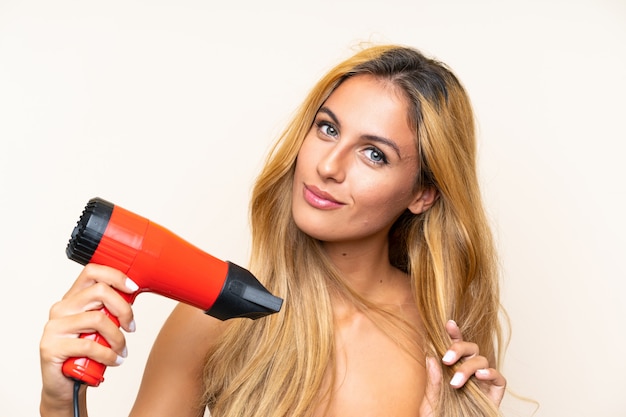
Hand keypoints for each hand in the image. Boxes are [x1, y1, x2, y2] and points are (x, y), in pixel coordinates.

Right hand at [39, 264, 137, 412]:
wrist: (65, 385)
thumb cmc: (86, 354)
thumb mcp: (101, 327)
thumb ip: (110, 309)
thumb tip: (133, 292)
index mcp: (72, 299)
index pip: (92, 272)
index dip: (116, 276)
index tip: (133, 288)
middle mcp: (61, 308)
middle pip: (100, 292)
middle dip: (124, 309)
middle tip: (131, 326)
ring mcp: (54, 327)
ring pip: (98, 319)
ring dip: (118, 337)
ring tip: (121, 350)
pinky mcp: (51, 347)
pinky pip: (89, 346)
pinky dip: (108, 355)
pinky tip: (114, 361)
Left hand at [419, 320, 505, 415]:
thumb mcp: (430, 402)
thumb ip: (432, 381)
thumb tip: (430, 355)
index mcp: (452, 369)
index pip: (454, 346)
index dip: (453, 333)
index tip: (447, 324)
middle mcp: (468, 372)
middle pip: (470, 347)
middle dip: (458, 348)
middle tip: (446, 359)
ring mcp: (482, 382)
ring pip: (481, 360)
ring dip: (468, 367)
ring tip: (456, 382)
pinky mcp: (495, 393)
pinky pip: (498, 377)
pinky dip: (490, 373)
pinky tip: (478, 377)